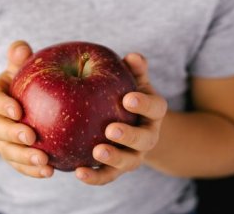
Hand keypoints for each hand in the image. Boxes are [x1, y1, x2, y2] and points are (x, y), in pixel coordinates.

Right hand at [0, 41, 53, 177]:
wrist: (14, 109)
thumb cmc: (21, 84)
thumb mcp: (18, 69)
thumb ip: (18, 59)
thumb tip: (21, 47)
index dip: (2, 106)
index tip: (17, 110)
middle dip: (12, 135)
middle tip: (31, 137)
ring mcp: (2, 141)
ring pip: (8, 152)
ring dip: (24, 158)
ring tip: (44, 162)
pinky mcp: (14, 156)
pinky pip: (20, 166)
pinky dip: (32, 171)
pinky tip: (50, 172)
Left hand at [75, 53, 166, 184]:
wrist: (132, 128)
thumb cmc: (127, 98)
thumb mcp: (134, 82)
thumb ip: (134, 70)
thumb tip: (133, 56)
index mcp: (153, 113)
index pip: (155, 108)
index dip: (144, 104)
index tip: (128, 99)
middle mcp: (147, 136)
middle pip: (144, 140)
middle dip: (129, 135)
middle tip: (111, 130)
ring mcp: (133, 155)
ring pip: (128, 162)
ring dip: (114, 159)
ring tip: (96, 153)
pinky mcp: (117, 169)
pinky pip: (107, 175)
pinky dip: (95, 176)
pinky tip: (78, 172)